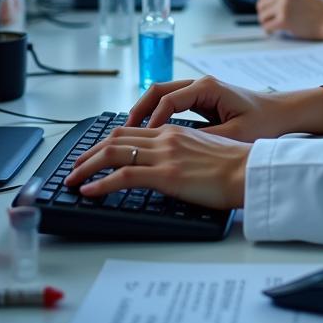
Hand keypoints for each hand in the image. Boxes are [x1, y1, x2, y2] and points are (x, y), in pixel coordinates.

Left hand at [64, 124, 248, 208]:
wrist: (250, 170)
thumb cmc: (236, 165)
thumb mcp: (205, 151)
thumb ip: (184, 153)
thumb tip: (171, 166)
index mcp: (175, 131)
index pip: (131, 131)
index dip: (107, 142)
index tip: (94, 154)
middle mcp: (166, 137)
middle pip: (116, 138)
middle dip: (90, 153)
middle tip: (75, 167)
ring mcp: (164, 154)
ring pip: (113, 152)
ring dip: (87, 166)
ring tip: (72, 180)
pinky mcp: (165, 174)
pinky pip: (123, 175)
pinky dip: (100, 183)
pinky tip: (88, 191)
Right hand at [125, 76, 294, 140]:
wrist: (283, 113)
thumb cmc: (264, 122)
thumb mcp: (234, 134)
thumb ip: (204, 139)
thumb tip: (174, 149)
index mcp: (208, 87)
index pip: (168, 100)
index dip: (152, 121)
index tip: (142, 141)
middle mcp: (200, 84)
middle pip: (158, 90)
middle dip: (138, 111)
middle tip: (121, 134)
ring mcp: (200, 90)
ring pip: (162, 95)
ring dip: (145, 112)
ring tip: (129, 135)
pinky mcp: (201, 100)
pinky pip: (171, 104)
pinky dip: (157, 116)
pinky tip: (148, 135)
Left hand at [257, 0, 322, 40]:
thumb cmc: (318, 8)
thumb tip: (267, 2)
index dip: (265, 2)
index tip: (268, 10)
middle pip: (261, 3)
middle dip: (264, 13)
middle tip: (269, 19)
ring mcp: (284, 5)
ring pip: (262, 15)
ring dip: (266, 22)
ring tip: (272, 26)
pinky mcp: (284, 19)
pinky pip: (267, 26)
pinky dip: (269, 30)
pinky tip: (274, 31)